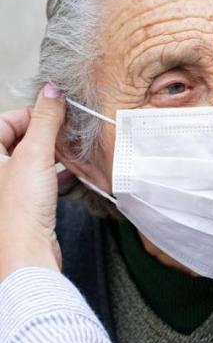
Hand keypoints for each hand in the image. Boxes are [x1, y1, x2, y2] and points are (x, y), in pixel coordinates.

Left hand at [0, 84, 65, 280]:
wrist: (26, 252)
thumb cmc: (19, 210)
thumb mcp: (36, 153)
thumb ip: (46, 119)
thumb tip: (52, 90)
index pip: (7, 119)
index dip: (34, 115)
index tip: (58, 116)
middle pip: (21, 138)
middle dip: (48, 135)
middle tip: (69, 135)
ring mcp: (7, 186)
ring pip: (32, 158)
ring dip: (55, 154)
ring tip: (74, 154)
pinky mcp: (23, 202)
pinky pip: (40, 178)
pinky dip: (56, 173)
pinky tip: (73, 175)